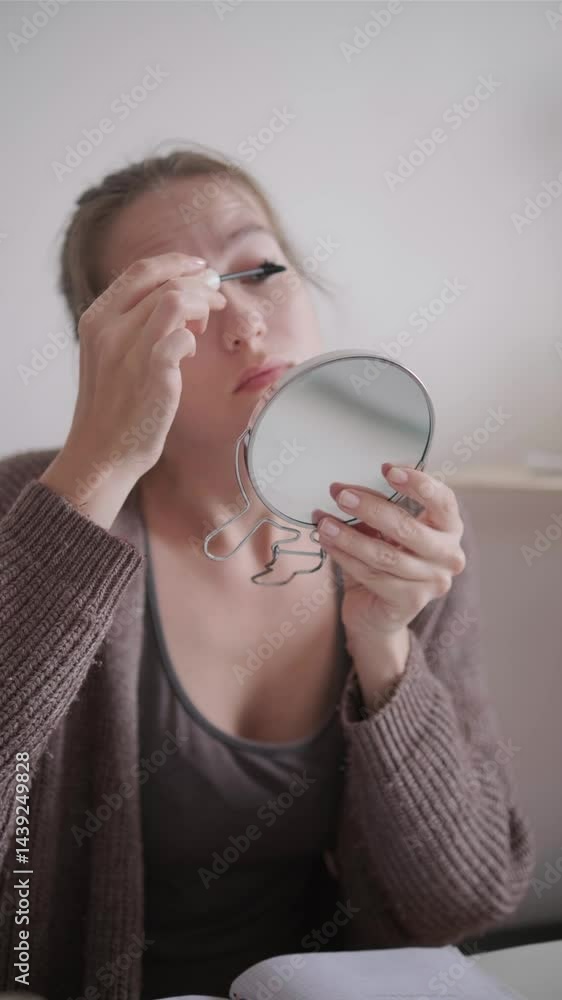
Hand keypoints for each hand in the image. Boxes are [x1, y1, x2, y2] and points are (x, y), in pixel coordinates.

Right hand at [40, 252, 225, 526]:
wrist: (102, 452)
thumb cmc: (113, 405)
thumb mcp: (109, 354)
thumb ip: (131, 323)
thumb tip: (176, 296)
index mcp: (96, 319)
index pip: (139, 271)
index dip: (176, 263)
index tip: (199, 269)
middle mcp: (109, 328)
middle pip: (164, 281)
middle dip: (199, 283)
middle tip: (215, 296)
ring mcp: (130, 349)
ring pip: (176, 299)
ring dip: (201, 305)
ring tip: (204, 324)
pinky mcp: (153, 373)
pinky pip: (184, 337)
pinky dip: (193, 341)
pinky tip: (190, 355)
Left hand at [312, 463, 465, 642]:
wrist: (377, 614)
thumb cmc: (384, 564)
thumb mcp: (383, 531)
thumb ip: (375, 509)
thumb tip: (343, 489)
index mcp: (449, 528)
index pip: (443, 500)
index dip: (418, 483)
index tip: (387, 469)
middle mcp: (449, 555)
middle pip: (408, 527)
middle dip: (371, 508)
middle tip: (342, 495)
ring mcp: (433, 581)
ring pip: (385, 554)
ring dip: (349, 536)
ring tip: (324, 522)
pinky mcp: (411, 601)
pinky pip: (372, 574)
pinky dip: (345, 556)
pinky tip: (327, 543)